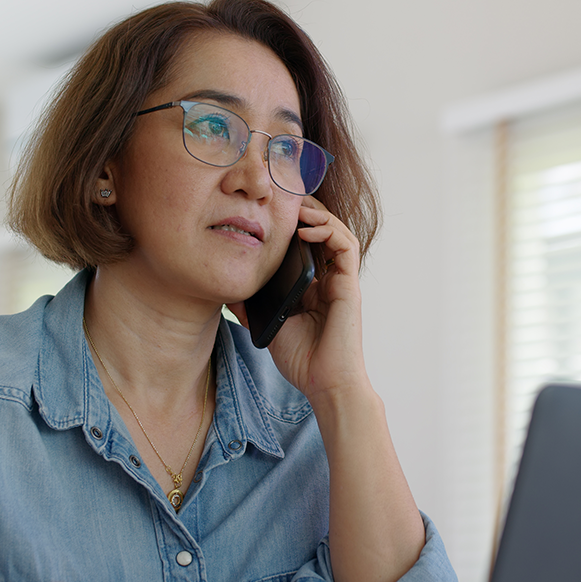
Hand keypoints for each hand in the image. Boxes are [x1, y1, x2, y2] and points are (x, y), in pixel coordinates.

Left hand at [228, 195, 367, 401]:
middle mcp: (330, 279)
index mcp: (313, 286)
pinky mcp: (349, 286)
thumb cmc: (302, 360)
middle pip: (324, 231)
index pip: (307, 244)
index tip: (271, 210)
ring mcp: (341, 281)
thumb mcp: (269, 326)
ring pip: (338, 232)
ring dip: (319, 214)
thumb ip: (254, 308)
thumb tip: (230, 293)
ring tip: (296, 206)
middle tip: (284, 197)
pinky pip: (346, 247)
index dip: (294, 223)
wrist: (325, 383)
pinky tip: (306, 229)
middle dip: (307, 210)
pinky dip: (328, 231)